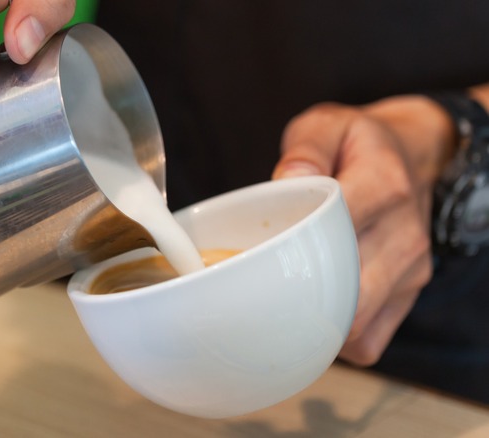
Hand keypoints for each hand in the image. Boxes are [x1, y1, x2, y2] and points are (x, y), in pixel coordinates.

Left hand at [272, 95, 454, 365]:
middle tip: (254, 285)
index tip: (257, 250)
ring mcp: (410, 270)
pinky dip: (335, 338)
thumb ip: (306, 147)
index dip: (294, 243)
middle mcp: (405, 233)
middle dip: (295, 294)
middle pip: (347, 289)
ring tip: (279, 300)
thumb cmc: (358, 145)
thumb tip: (288, 179)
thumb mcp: (328, 125)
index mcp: (384, 184)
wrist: (416, 158)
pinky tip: (312, 313)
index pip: (341, 223)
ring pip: (356, 323)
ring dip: (312, 321)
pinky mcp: (408, 296)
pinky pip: (369, 341)